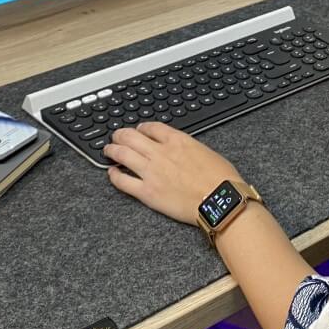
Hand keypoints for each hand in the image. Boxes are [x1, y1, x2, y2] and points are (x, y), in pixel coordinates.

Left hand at [104, 122, 242, 224]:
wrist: (219, 200)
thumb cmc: (221, 179)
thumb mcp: (207, 152)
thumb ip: (189, 148)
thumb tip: (183, 150)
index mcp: (177, 140)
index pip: (151, 127)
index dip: (141, 127)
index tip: (139, 130)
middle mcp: (161, 153)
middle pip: (131, 137)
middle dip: (121, 135)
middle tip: (116, 136)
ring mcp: (152, 172)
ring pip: (123, 155)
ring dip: (112, 150)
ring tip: (108, 150)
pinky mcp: (147, 192)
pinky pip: (123, 182)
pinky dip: (114, 176)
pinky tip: (112, 173)